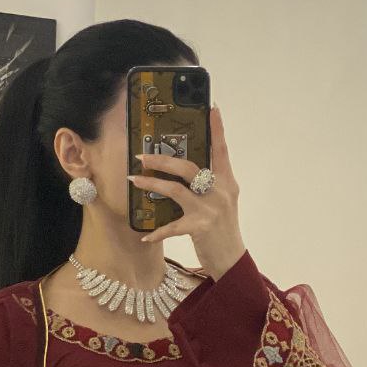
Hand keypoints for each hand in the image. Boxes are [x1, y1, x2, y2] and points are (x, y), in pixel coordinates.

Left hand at [126, 104, 245, 279]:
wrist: (232, 260)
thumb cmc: (223, 229)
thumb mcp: (222, 201)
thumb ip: (208, 183)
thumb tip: (184, 168)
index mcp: (226, 181)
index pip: (221, 150)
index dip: (216, 128)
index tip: (211, 107)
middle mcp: (220, 191)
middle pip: (189, 167)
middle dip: (163, 160)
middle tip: (142, 155)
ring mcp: (210, 209)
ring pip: (176, 189)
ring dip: (152, 183)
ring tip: (133, 179)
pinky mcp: (200, 227)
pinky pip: (172, 226)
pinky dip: (157, 231)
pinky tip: (145, 235)